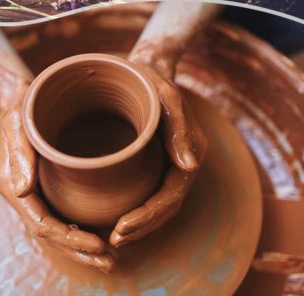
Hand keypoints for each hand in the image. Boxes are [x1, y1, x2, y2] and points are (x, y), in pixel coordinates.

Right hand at [0, 82, 114, 271]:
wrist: (23, 93)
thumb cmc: (22, 104)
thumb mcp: (17, 120)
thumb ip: (20, 152)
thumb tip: (23, 190)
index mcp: (12, 184)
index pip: (42, 224)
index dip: (70, 239)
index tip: (100, 245)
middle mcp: (22, 193)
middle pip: (51, 235)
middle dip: (80, 252)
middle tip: (111, 262)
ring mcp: (33, 191)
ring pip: (57, 229)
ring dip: (81, 246)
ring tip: (111, 258)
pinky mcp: (44, 185)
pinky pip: (60, 214)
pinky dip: (78, 229)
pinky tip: (99, 234)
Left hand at [109, 56, 206, 247]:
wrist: (145, 64)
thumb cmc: (151, 77)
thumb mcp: (164, 93)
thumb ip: (179, 125)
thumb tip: (190, 166)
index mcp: (190, 149)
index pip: (171, 197)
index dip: (147, 217)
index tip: (120, 228)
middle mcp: (183, 160)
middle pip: (166, 208)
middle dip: (142, 228)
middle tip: (113, 240)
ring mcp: (171, 162)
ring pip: (160, 206)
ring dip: (140, 226)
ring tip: (114, 238)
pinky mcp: (156, 161)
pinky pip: (151, 194)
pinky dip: (137, 211)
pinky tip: (116, 219)